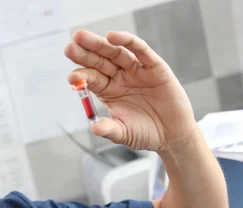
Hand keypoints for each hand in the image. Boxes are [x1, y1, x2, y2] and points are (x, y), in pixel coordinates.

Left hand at [65, 30, 196, 151]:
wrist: (173, 134)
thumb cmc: (146, 133)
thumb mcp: (125, 134)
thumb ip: (110, 130)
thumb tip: (94, 128)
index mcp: (109, 91)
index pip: (92, 78)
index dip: (81, 76)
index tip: (71, 77)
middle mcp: (120, 77)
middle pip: (99, 61)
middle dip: (83, 54)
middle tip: (69, 48)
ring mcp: (136, 70)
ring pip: (115, 52)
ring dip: (99, 44)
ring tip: (82, 37)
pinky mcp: (154, 66)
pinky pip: (140, 50)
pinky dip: (128, 41)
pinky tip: (113, 37)